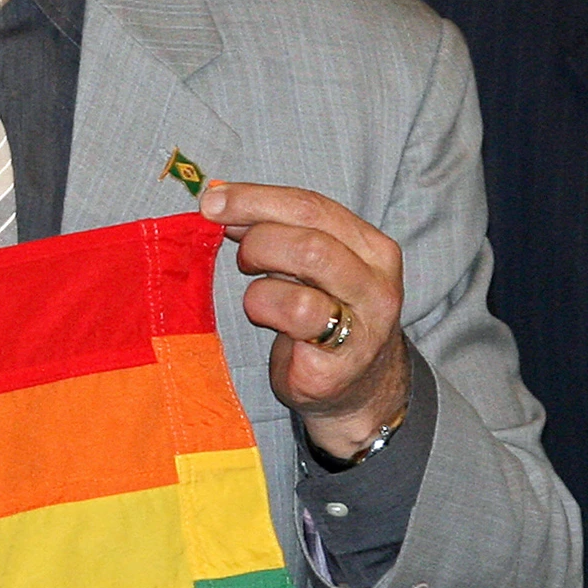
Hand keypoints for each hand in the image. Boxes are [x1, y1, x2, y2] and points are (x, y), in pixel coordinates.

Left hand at [199, 181, 408, 461]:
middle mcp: (375, 282)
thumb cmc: (323, 317)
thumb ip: (277, 231)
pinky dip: (266, 309)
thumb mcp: (310, 268)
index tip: (212, 199)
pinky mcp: (340, 361)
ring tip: (257, 299)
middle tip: (238, 257)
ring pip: (307, 272)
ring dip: (261, 280)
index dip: (256, 198)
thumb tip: (218, 197)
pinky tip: (265, 320)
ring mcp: (364, 323)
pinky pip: (296, 317)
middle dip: (257, 237)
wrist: (357, 390)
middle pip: (309, 237)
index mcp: (371, 248)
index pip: (311, 206)